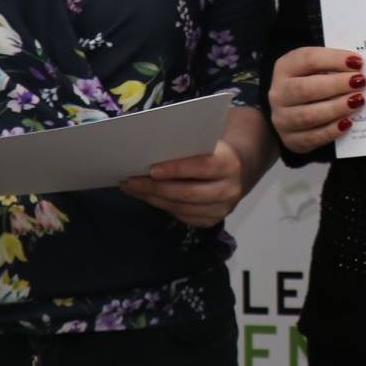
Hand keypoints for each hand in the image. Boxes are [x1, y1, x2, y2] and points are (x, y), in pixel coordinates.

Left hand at [120, 139, 248, 226]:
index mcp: (230, 164)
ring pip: (180, 207)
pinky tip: (146, 197)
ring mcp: (221, 209)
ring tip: (131, 188)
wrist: (236, 171)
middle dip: (155, 188)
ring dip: (152, 198)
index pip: (202, 167)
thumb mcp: (206, 144)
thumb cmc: (212, 151)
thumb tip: (150, 152)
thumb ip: (188, 147)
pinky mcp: (211, 221)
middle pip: (188, 192)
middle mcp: (230, 189)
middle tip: (130, 181)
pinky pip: (181, 215)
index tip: (151, 170)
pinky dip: (161, 206)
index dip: (177, 169)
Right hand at [268, 46, 365, 153]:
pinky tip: (347, 123)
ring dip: (336, 108)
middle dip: (335, 85)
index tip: (357, 62)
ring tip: (358, 101)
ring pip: (307, 115)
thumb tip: (359, 68)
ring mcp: (282, 118)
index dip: (333, 59)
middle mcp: (279, 93)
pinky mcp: (291, 140)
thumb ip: (334, 65)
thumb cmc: (311, 82)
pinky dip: (331, 131)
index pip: (307, 60)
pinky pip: (311, 138)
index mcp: (285, 67)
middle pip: (305, 89)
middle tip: (360, 82)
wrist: (292, 110)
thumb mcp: (316, 67)